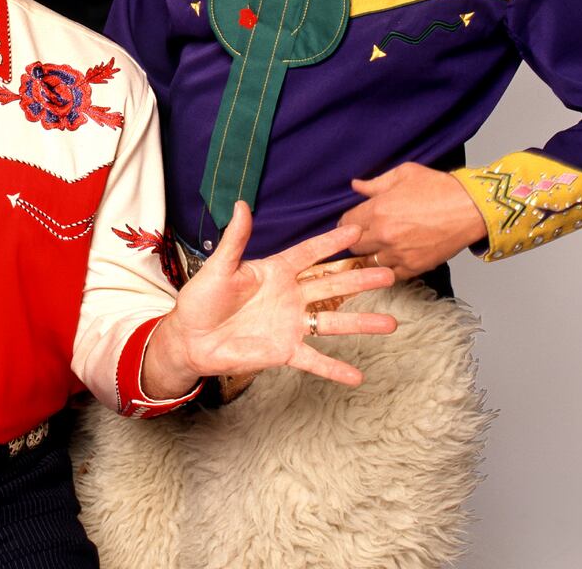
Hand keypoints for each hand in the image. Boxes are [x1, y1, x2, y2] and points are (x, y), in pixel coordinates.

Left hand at [142, 206, 395, 396]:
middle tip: (389, 273)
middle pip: (331, 285)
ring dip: (360, 323)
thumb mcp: (219, 267)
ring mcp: (290, 324)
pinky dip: (334, 369)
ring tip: (390, 323)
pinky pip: (314, 360)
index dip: (330, 242)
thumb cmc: (202, 299)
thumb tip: (242, 205)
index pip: (308, 254)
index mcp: (274, 272)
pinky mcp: (284, 351)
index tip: (356, 230)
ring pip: (332, 322)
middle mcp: (289, 297)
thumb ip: (235, 240)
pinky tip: (357, 377)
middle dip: (359, 279)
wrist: (190, 338)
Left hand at [339, 162, 485, 279]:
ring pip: (370, 264)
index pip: (345, 224)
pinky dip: (389, 269)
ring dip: (371, 256)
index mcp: (377, 210)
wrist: (471, 208)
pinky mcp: (415, 267)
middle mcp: (384, 235)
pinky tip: (394, 259)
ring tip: (379, 248)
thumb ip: (374, 183)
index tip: (353, 222)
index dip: (347, 222)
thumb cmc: (439, 187)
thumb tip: (355, 185)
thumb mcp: (403, 174)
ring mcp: (399, 254)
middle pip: (353, 247)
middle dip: (356, 240)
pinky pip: (391, 276)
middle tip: (365, 235)